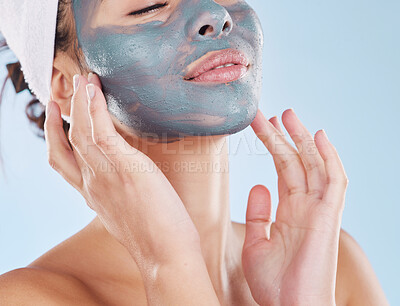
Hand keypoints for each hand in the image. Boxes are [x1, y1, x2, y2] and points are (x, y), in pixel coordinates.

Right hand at [44, 73, 199, 264]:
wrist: (165, 253)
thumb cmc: (156, 234)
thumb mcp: (129, 212)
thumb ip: (120, 193)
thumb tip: (130, 179)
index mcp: (91, 195)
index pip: (63, 163)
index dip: (56, 139)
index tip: (57, 120)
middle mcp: (90, 184)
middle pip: (66, 143)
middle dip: (60, 117)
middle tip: (60, 95)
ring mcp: (103, 175)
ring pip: (80, 131)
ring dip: (79, 103)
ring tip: (81, 80)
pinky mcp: (122, 166)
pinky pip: (99, 130)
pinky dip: (93, 108)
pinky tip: (92, 89)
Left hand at [242, 109, 347, 305]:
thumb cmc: (274, 284)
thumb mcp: (255, 244)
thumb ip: (257, 215)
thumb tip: (258, 185)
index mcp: (288, 212)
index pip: (282, 169)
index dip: (274, 147)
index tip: (262, 127)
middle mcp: (304, 206)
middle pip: (295, 161)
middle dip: (284, 135)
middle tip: (271, 113)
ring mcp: (318, 210)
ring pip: (313, 164)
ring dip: (302, 139)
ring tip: (287, 115)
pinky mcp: (328, 216)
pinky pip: (333, 181)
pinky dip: (329, 158)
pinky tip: (317, 137)